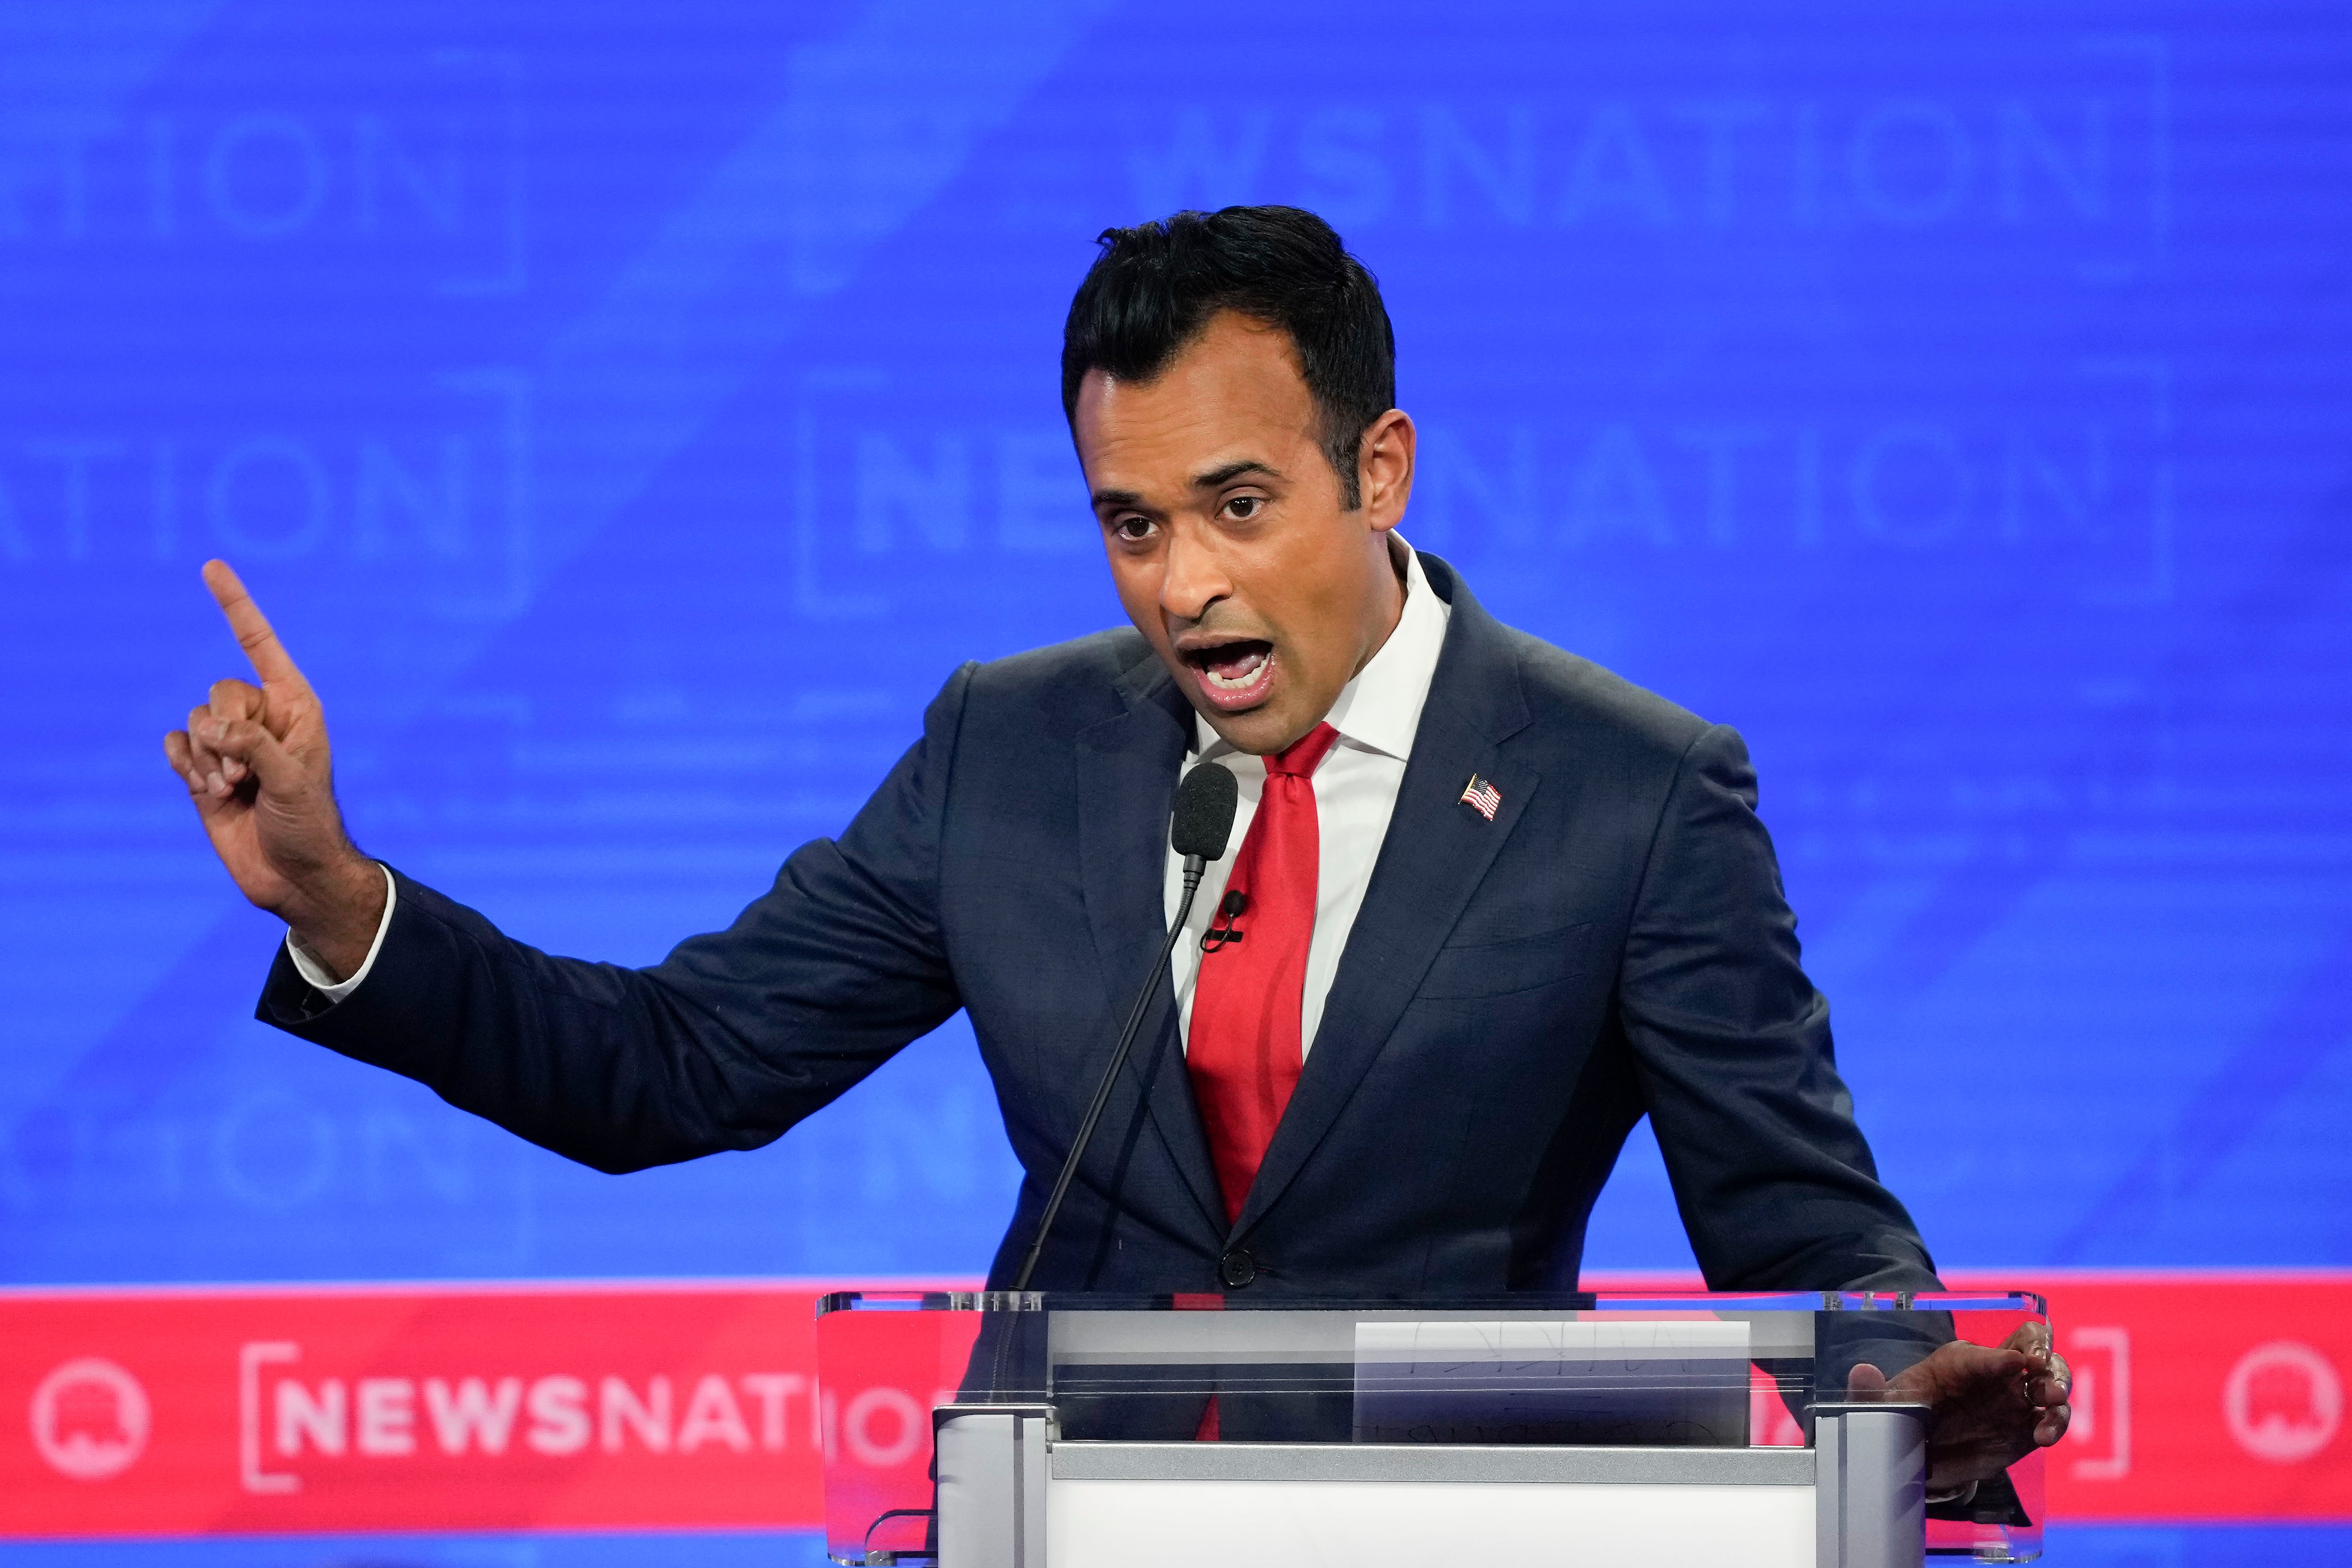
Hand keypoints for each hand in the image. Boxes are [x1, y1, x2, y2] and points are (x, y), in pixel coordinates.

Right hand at [163, 560, 384, 978]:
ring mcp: (230, 742)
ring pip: (192, 721)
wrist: (293, 874)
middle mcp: (261, 717)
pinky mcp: (203, 768)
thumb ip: (255, 744)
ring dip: (207, 760)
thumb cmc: (308, 825)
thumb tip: (211, 727)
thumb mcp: (294, 781)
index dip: (235, 606)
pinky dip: (185, 767)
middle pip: (218, 692)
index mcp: (295, 705)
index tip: (211, 566)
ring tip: (235, 791)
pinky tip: (209, 792)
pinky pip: (174, 744)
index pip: (259, 644)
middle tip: (247, 776)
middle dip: (226, 735)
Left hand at [1847, 1322, 2070, 1493]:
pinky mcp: (2026, 1427)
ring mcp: (2014, 1399)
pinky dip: (2055, 1424)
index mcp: (1959, 1361)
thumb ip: (1871, 1392)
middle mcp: (1993, 1372)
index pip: (1985, 1353)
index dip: (2000, 1357)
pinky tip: (2044, 1436)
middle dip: (2044, 1356)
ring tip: (2051, 1408)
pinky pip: (2052, 1419)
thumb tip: (1860, 1371)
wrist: (1918, 1457)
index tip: (2016, 1364)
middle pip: (2032, 1346)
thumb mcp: (1882, 1408)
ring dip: (2058, 1389)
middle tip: (2045, 1377)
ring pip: (2050, 1380)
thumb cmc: (1901, 1419)